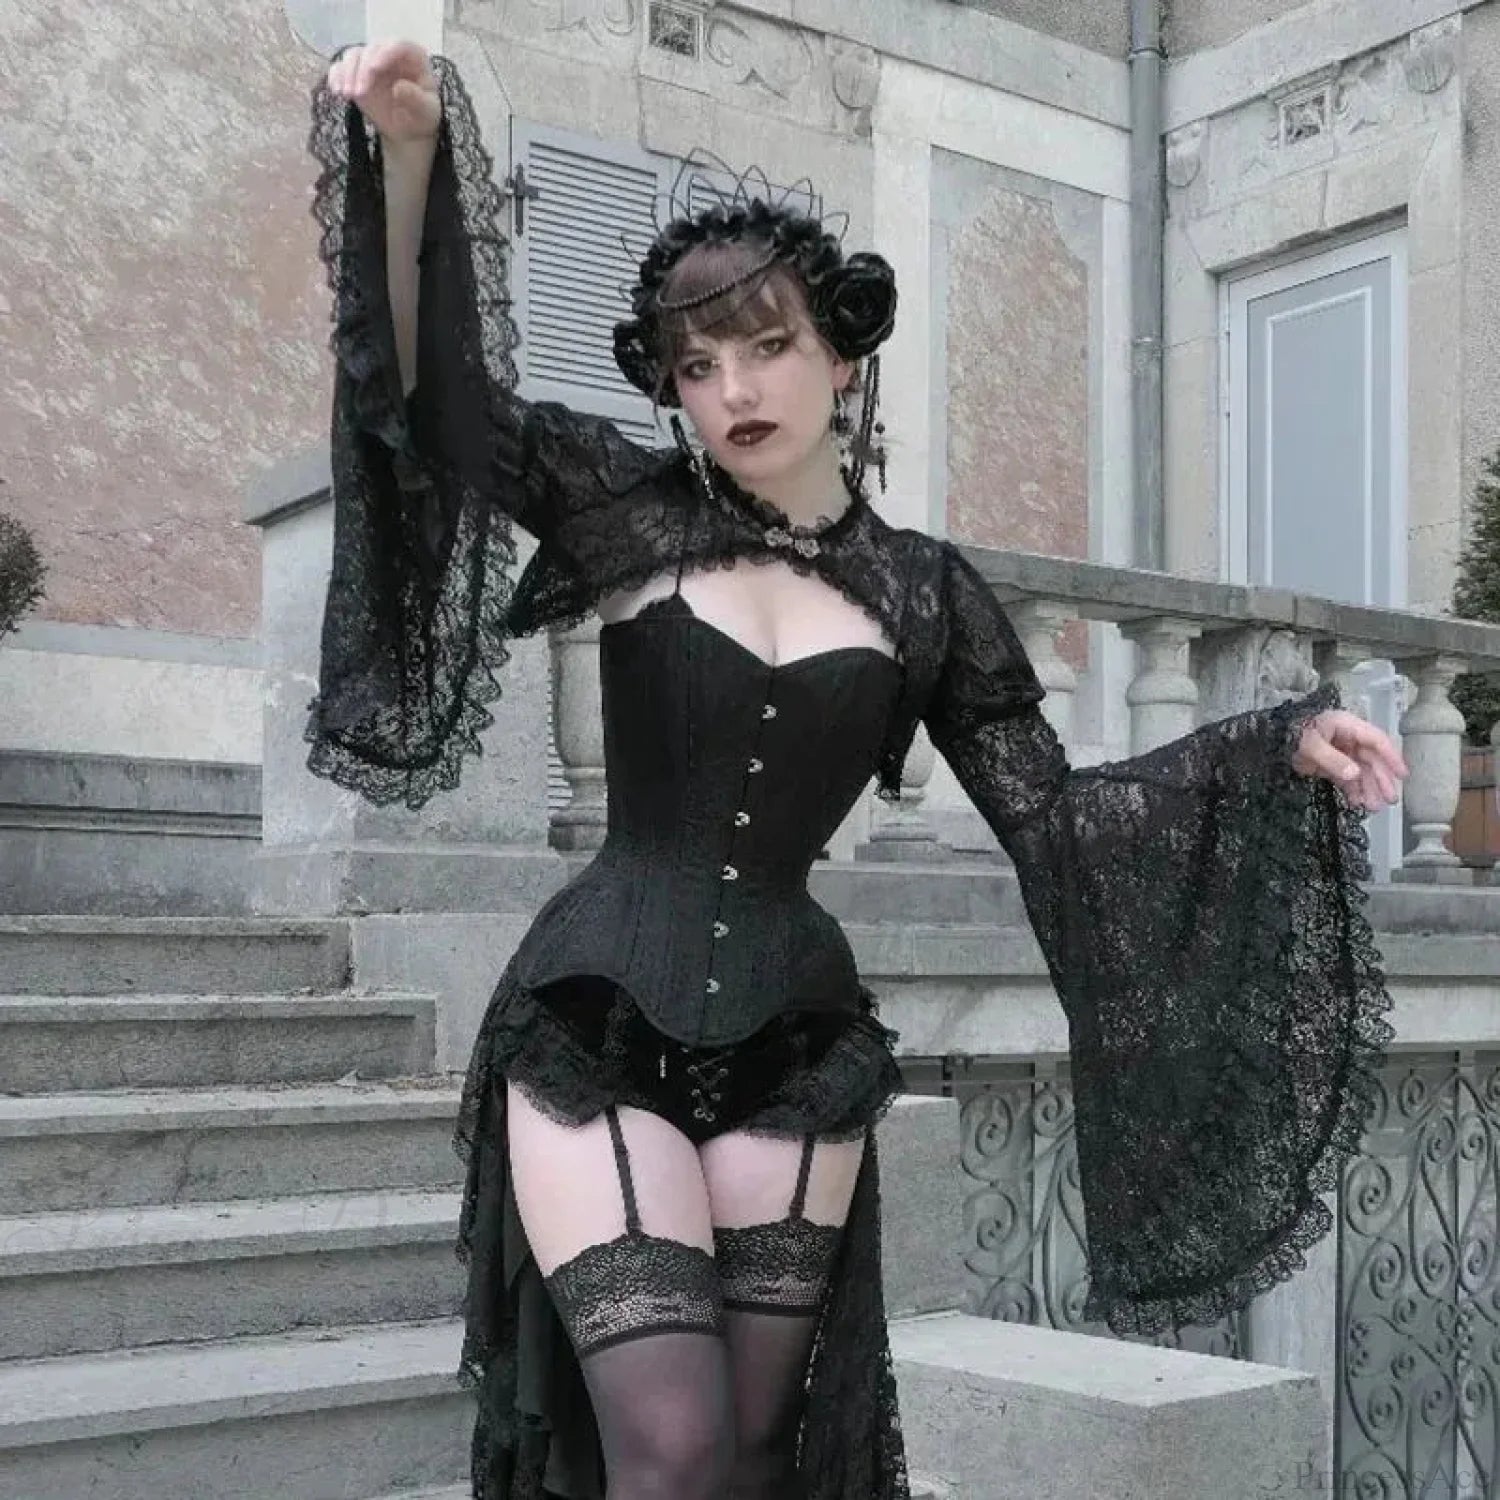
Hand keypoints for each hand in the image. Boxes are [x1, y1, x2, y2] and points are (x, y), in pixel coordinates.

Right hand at [326, 41, 440, 145]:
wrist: (408, 127)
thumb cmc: (421, 115)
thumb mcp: (425, 112)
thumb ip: (416, 99)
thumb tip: (398, 88)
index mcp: (413, 56)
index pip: (398, 45)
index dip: (384, 53)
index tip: (373, 69)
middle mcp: (390, 53)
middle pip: (372, 49)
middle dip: (362, 69)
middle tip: (359, 93)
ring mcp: (371, 61)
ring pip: (354, 55)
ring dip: (347, 74)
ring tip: (348, 96)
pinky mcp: (356, 72)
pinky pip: (341, 67)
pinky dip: (336, 77)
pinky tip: (336, 92)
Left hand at [1291, 709, 1408, 812]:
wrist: (1272, 740)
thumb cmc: (1293, 734)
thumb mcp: (1311, 745)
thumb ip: (1332, 759)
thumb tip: (1354, 774)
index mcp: (1347, 726)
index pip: (1376, 741)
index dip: (1391, 757)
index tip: (1402, 775)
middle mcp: (1349, 739)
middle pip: (1371, 760)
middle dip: (1381, 780)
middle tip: (1389, 800)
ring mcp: (1341, 753)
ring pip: (1361, 773)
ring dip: (1368, 789)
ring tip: (1373, 807)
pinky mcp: (1332, 766)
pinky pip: (1347, 779)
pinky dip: (1353, 791)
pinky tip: (1357, 803)